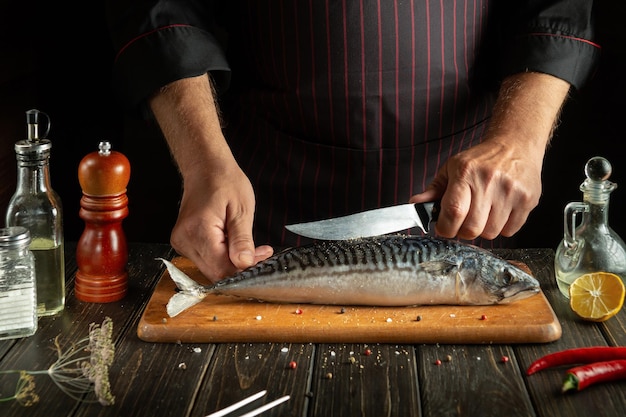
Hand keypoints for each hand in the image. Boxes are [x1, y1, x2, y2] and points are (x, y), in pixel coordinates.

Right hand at [149, 74, 272, 281]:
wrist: (205, 168)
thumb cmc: (225, 182)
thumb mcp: (241, 209)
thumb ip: (242, 240)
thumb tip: (244, 264)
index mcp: (198, 231)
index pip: (221, 268)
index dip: (243, 270)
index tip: (262, 258)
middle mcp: (185, 241)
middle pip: (215, 272)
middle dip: (240, 267)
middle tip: (261, 252)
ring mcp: (182, 243)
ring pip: (211, 268)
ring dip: (233, 262)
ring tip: (251, 246)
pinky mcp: (184, 243)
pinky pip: (206, 259)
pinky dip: (223, 256)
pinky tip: (234, 244)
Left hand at [410, 72, 570, 240]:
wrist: (516, 144)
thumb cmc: (480, 160)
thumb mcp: (452, 168)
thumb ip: (434, 189)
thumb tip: (415, 204)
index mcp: (466, 173)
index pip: (453, 212)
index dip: (446, 228)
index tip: (444, 228)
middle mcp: (489, 181)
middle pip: (472, 229)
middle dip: (463, 232)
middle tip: (464, 222)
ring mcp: (511, 191)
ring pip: (491, 233)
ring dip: (483, 229)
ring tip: (484, 213)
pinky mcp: (528, 200)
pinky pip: (511, 231)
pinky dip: (503, 227)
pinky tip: (500, 211)